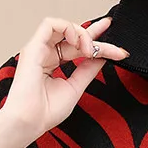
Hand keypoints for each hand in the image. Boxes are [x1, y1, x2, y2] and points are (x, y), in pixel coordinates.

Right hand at [0, 15, 127, 145]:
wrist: (29, 122)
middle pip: (74, 36)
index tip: (117, 50)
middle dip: (96, 36)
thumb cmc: (45, 112)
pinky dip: (67, 28)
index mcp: (52, 64)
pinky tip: (78, 42)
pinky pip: (50, 24)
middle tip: (115, 46)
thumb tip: (102, 56)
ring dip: (82, 34)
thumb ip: (88, 70)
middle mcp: (45, 54)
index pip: (77, 47)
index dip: (97, 42)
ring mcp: (38, 50)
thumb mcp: (76, 87)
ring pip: (64, 27)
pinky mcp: (32, 47)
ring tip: (90, 50)